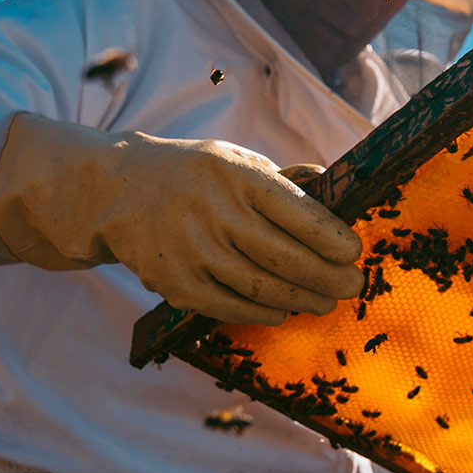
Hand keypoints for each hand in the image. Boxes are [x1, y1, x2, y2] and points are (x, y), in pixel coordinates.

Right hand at [0, 114, 363, 324]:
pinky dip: (262, 312)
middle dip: (326, 276)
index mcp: (236, 174)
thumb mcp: (235, 160)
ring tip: (325, 302)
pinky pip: (229, 306)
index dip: (330, 237)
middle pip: (283, 255)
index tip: (354, 253)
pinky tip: (284, 310)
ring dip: (301, 298)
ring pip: (260, 286)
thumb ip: (284, 180)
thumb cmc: (194, 175)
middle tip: (352, 286)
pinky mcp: (175, 282)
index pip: (295, 210)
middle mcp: (213, 211)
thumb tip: (336, 184)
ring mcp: (191, 249)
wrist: (118, 191)